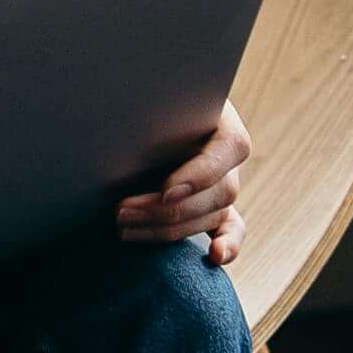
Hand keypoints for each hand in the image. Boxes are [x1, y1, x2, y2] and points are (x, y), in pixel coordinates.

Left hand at [116, 101, 249, 270]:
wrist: (138, 109)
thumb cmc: (141, 98)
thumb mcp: (147, 96)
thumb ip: (146, 107)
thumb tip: (120, 113)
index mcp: (223, 121)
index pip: (229, 149)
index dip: (201, 174)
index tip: (166, 191)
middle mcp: (228, 156)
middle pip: (218, 192)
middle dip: (167, 209)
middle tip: (121, 211)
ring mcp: (223, 183)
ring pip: (212, 215)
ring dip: (168, 228)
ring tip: (123, 228)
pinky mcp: (215, 206)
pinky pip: (232, 228)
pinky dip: (228, 244)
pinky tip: (213, 255)